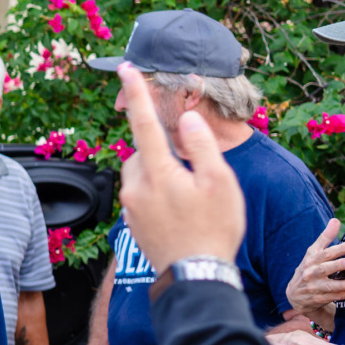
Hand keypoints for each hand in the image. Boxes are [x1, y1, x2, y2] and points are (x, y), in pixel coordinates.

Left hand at [117, 65, 244, 269]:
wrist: (195, 276)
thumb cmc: (214, 228)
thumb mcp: (220, 182)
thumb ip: (201, 146)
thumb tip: (186, 120)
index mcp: (157, 172)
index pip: (142, 122)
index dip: (135, 93)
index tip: (124, 67)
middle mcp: (135, 187)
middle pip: (143, 151)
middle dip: (163, 151)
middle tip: (197, 177)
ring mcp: (130, 207)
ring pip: (142, 173)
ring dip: (162, 173)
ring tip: (192, 199)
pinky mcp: (131, 222)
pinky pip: (142, 195)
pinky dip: (159, 193)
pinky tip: (181, 213)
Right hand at [285, 219, 344, 320]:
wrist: (295, 295)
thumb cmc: (308, 270)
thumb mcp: (313, 253)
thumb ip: (325, 238)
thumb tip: (335, 220)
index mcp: (311, 259)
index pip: (325, 253)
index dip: (339, 248)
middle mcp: (310, 273)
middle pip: (324, 269)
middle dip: (337, 265)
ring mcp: (313, 287)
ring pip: (329, 286)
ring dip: (343, 284)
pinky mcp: (317, 299)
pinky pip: (334, 297)